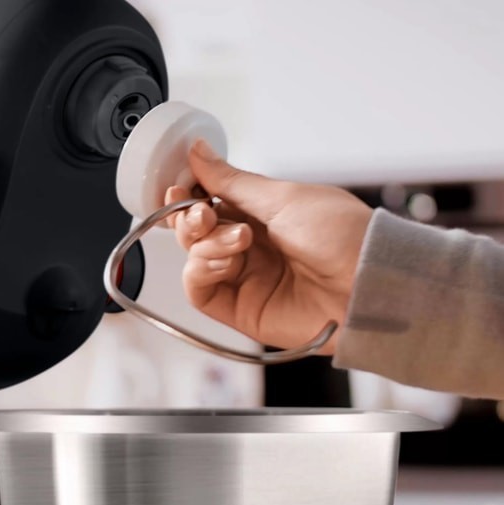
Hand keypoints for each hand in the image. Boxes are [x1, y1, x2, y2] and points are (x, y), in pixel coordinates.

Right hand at [165, 140, 372, 354]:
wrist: (370, 284)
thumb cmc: (341, 235)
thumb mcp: (283, 197)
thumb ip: (232, 181)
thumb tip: (197, 152)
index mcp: (261, 215)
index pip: (209, 203)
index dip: (189, 195)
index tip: (179, 186)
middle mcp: (250, 246)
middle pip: (196, 232)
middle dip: (190, 218)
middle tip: (203, 212)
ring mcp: (244, 277)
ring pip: (194, 257)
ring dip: (205, 242)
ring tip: (239, 239)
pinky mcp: (241, 308)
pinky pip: (199, 290)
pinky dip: (200, 270)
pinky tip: (225, 260)